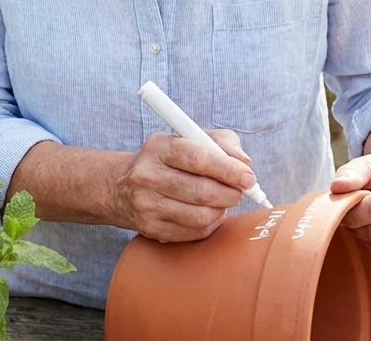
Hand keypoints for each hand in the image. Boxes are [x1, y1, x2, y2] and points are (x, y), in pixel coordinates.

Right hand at [112, 129, 254, 243]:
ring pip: (201, 216)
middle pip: (202, 192)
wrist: (122, 186)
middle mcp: (149, 176)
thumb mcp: (189, 138)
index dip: (228, 170)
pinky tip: (209, 212)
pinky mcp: (151, 228)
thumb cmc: (167, 159)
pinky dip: (210, 223)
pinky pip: (194, 232)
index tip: (248, 177)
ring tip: (223, 200)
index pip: (199, 159)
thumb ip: (221, 142)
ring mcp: (147, 205)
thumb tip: (244, 163)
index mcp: (159, 147)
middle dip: (231, 193)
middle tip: (240, 191)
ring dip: (222, 210)